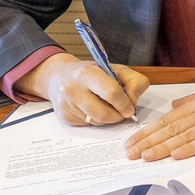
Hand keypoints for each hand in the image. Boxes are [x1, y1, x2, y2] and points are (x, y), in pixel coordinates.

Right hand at [18, 51, 149, 125]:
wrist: (60, 76)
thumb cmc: (92, 73)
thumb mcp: (116, 69)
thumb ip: (134, 81)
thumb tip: (133, 101)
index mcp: (87, 73)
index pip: (111, 93)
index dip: (125, 103)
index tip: (130, 108)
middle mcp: (72, 88)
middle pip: (104, 113)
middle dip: (118, 115)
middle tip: (122, 111)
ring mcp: (66, 104)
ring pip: (97, 122)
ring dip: (108, 118)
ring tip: (106, 105)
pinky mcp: (64, 116)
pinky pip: (88, 125)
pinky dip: (96, 119)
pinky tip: (93, 108)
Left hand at [124, 61, 194, 161]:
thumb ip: (193, 102)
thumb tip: (175, 107)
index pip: (166, 120)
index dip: (147, 132)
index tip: (131, 142)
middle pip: (169, 129)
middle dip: (147, 142)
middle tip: (129, 154)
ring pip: (184, 136)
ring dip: (163, 147)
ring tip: (145, 157)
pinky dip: (191, 148)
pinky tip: (177, 155)